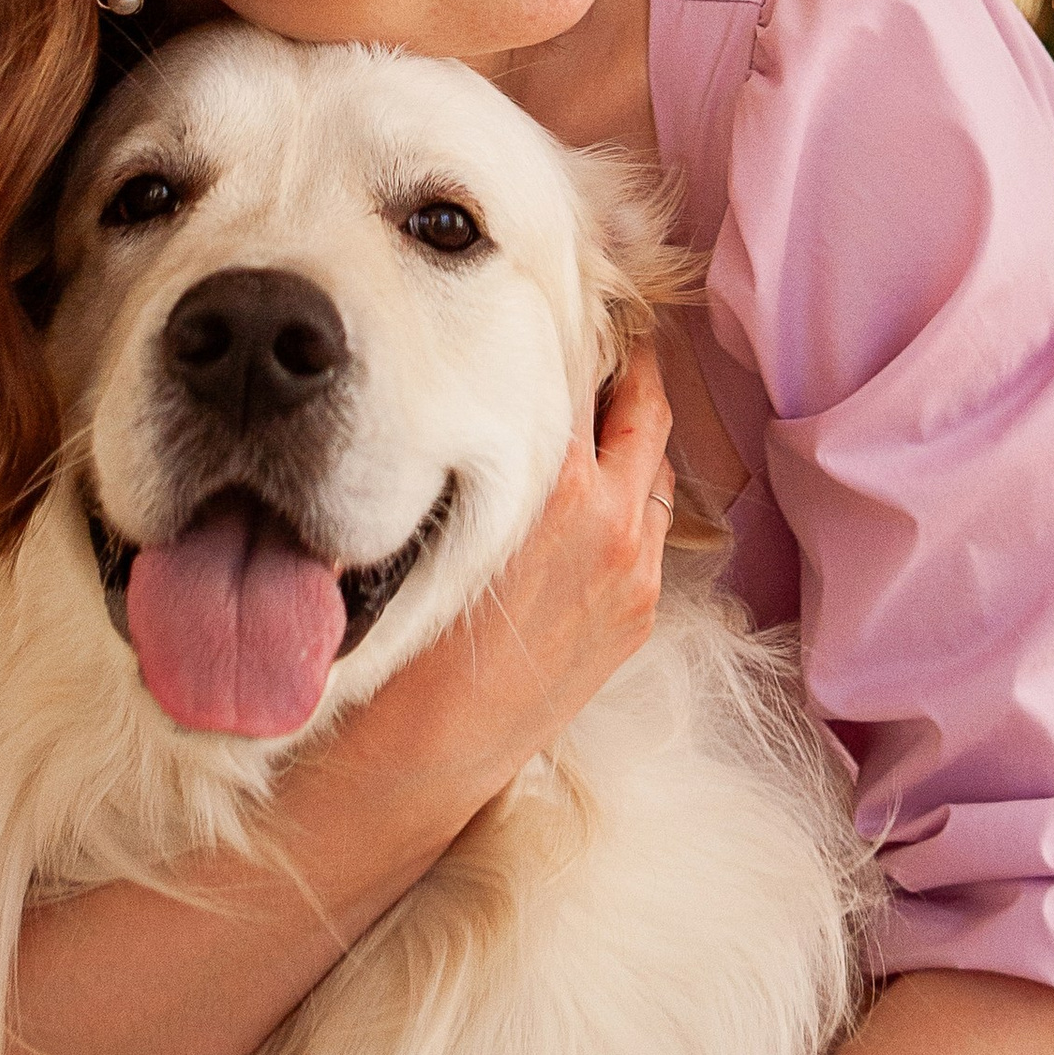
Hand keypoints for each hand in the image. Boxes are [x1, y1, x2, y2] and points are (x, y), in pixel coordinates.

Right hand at [380, 336, 677, 804]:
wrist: (415, 758)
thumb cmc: (397, 635)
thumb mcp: (430, 514)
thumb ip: (480, 444)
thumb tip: (497, 382)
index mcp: (556, 489)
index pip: (588, 373)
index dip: (582, 328)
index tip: (573, 297)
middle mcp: (610, 525)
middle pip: (643, 413)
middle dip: (628, 370)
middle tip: (606, 330)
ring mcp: (633, 576)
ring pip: (656, 473)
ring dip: (635, 438)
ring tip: (601, 404)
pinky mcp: (636, 617)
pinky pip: (651, 530)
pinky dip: (634, 497)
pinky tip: (596, 489)